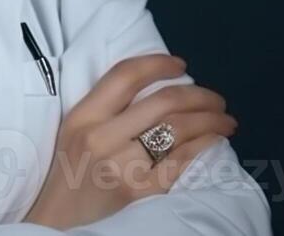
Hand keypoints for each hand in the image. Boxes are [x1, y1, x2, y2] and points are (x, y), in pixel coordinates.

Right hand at [23, 53, 236, 229]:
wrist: (57, 219)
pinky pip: (180, 162)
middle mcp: (101, 136)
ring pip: (177, 129)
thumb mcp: (75, 130)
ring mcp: (120, 165)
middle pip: (162, 102)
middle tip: (216, 100)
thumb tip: (158, 88)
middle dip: (200, 96)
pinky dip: (204, 146)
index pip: (125, 76)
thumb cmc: (70, 171)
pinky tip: (214, 141)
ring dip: (211, 120)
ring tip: (225, 120)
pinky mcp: (137, 192)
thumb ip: (106, 108)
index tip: (181, 65)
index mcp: (83, 115)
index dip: (158, 64)